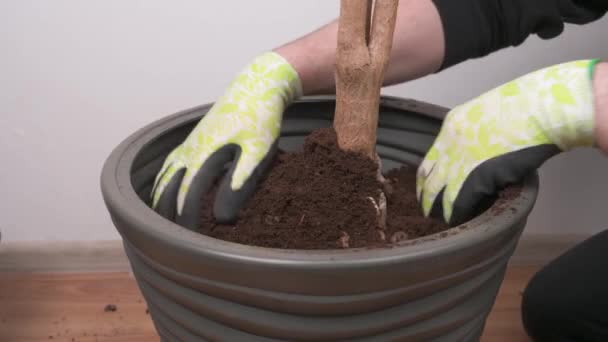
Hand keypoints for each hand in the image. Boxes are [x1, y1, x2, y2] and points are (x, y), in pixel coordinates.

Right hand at [151, 52, 300, 228]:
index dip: (185, 221)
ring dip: (160, 198)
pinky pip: (170, 163)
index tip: (188, 243)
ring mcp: (190, 142)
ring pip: (165, 175)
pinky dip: (162, 179)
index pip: (187, 196)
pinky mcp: (194, 137)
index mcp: (204, 155)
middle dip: (168, 214)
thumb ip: (240, 182)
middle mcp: (190, 149)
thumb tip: (222, 217)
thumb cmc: (260, 119)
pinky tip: (163, 188)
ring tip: (157, 220)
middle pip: (169, 188)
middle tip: (169, 239)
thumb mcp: (257, 152)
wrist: (255, 86)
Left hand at [417, 59, 598, 224]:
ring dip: (439, 210)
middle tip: (427, 210)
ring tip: (442, 220)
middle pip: (428, 179)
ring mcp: (459, 161)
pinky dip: (458, 213)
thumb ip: (475, 133)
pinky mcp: (474, 178)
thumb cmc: (524, 107)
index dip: (427, 176)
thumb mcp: (486, 113)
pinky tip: (460, 220)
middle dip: (426, 197)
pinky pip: (459, 202)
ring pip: (439, 194)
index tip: (427, 187)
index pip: (430, 158)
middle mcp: (448, 144)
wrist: (539, 110)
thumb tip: (477, 153)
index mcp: (450, 125)